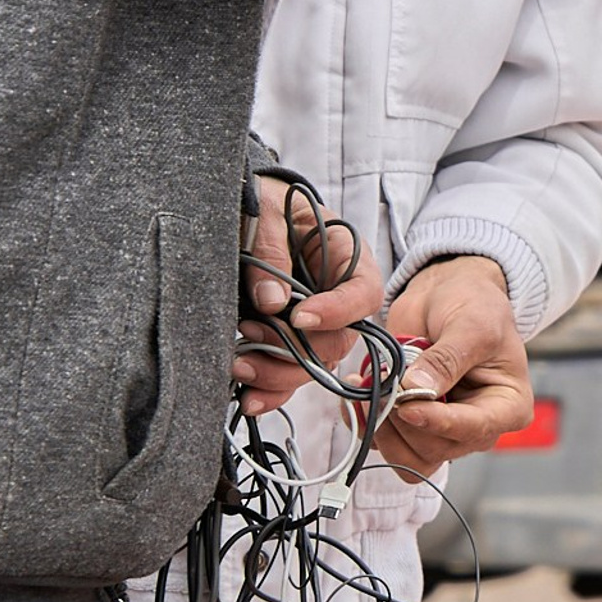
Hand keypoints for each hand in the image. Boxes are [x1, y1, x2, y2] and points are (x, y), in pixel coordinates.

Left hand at [233, 179, 385, 415]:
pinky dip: (271, 393)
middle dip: (295, 350)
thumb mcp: (264, 210)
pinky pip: (290, 378)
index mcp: (346, 257)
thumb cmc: (260, 202)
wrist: (241, 211)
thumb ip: (269, 248)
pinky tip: (248, 399)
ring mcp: (315, 325)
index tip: (297, 317)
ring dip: (277, 374)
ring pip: (314, 367)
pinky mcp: (289, 343)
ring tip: (237, 364)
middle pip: (338, 341)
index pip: (363, 294)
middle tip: (249, 334)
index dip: (337, 312)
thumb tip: (271, 301)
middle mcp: (337, 297)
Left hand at [374, 256, 532, 479]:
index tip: (407, 407)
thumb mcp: (471, 325)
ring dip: (382, 428)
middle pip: (437, 450)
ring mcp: (440, 428)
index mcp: (507, 407)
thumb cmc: (474, 305)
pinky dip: (365, 423)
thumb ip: (447, 359)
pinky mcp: (409, 424)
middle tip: (387, 383)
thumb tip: (417, 389)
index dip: (438, 423)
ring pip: (408, 457)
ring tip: (370, 386)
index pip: (475, 429)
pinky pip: (384, 443)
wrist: (446, 293)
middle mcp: (475, 426)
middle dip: (405, 420)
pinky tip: (361, 391)